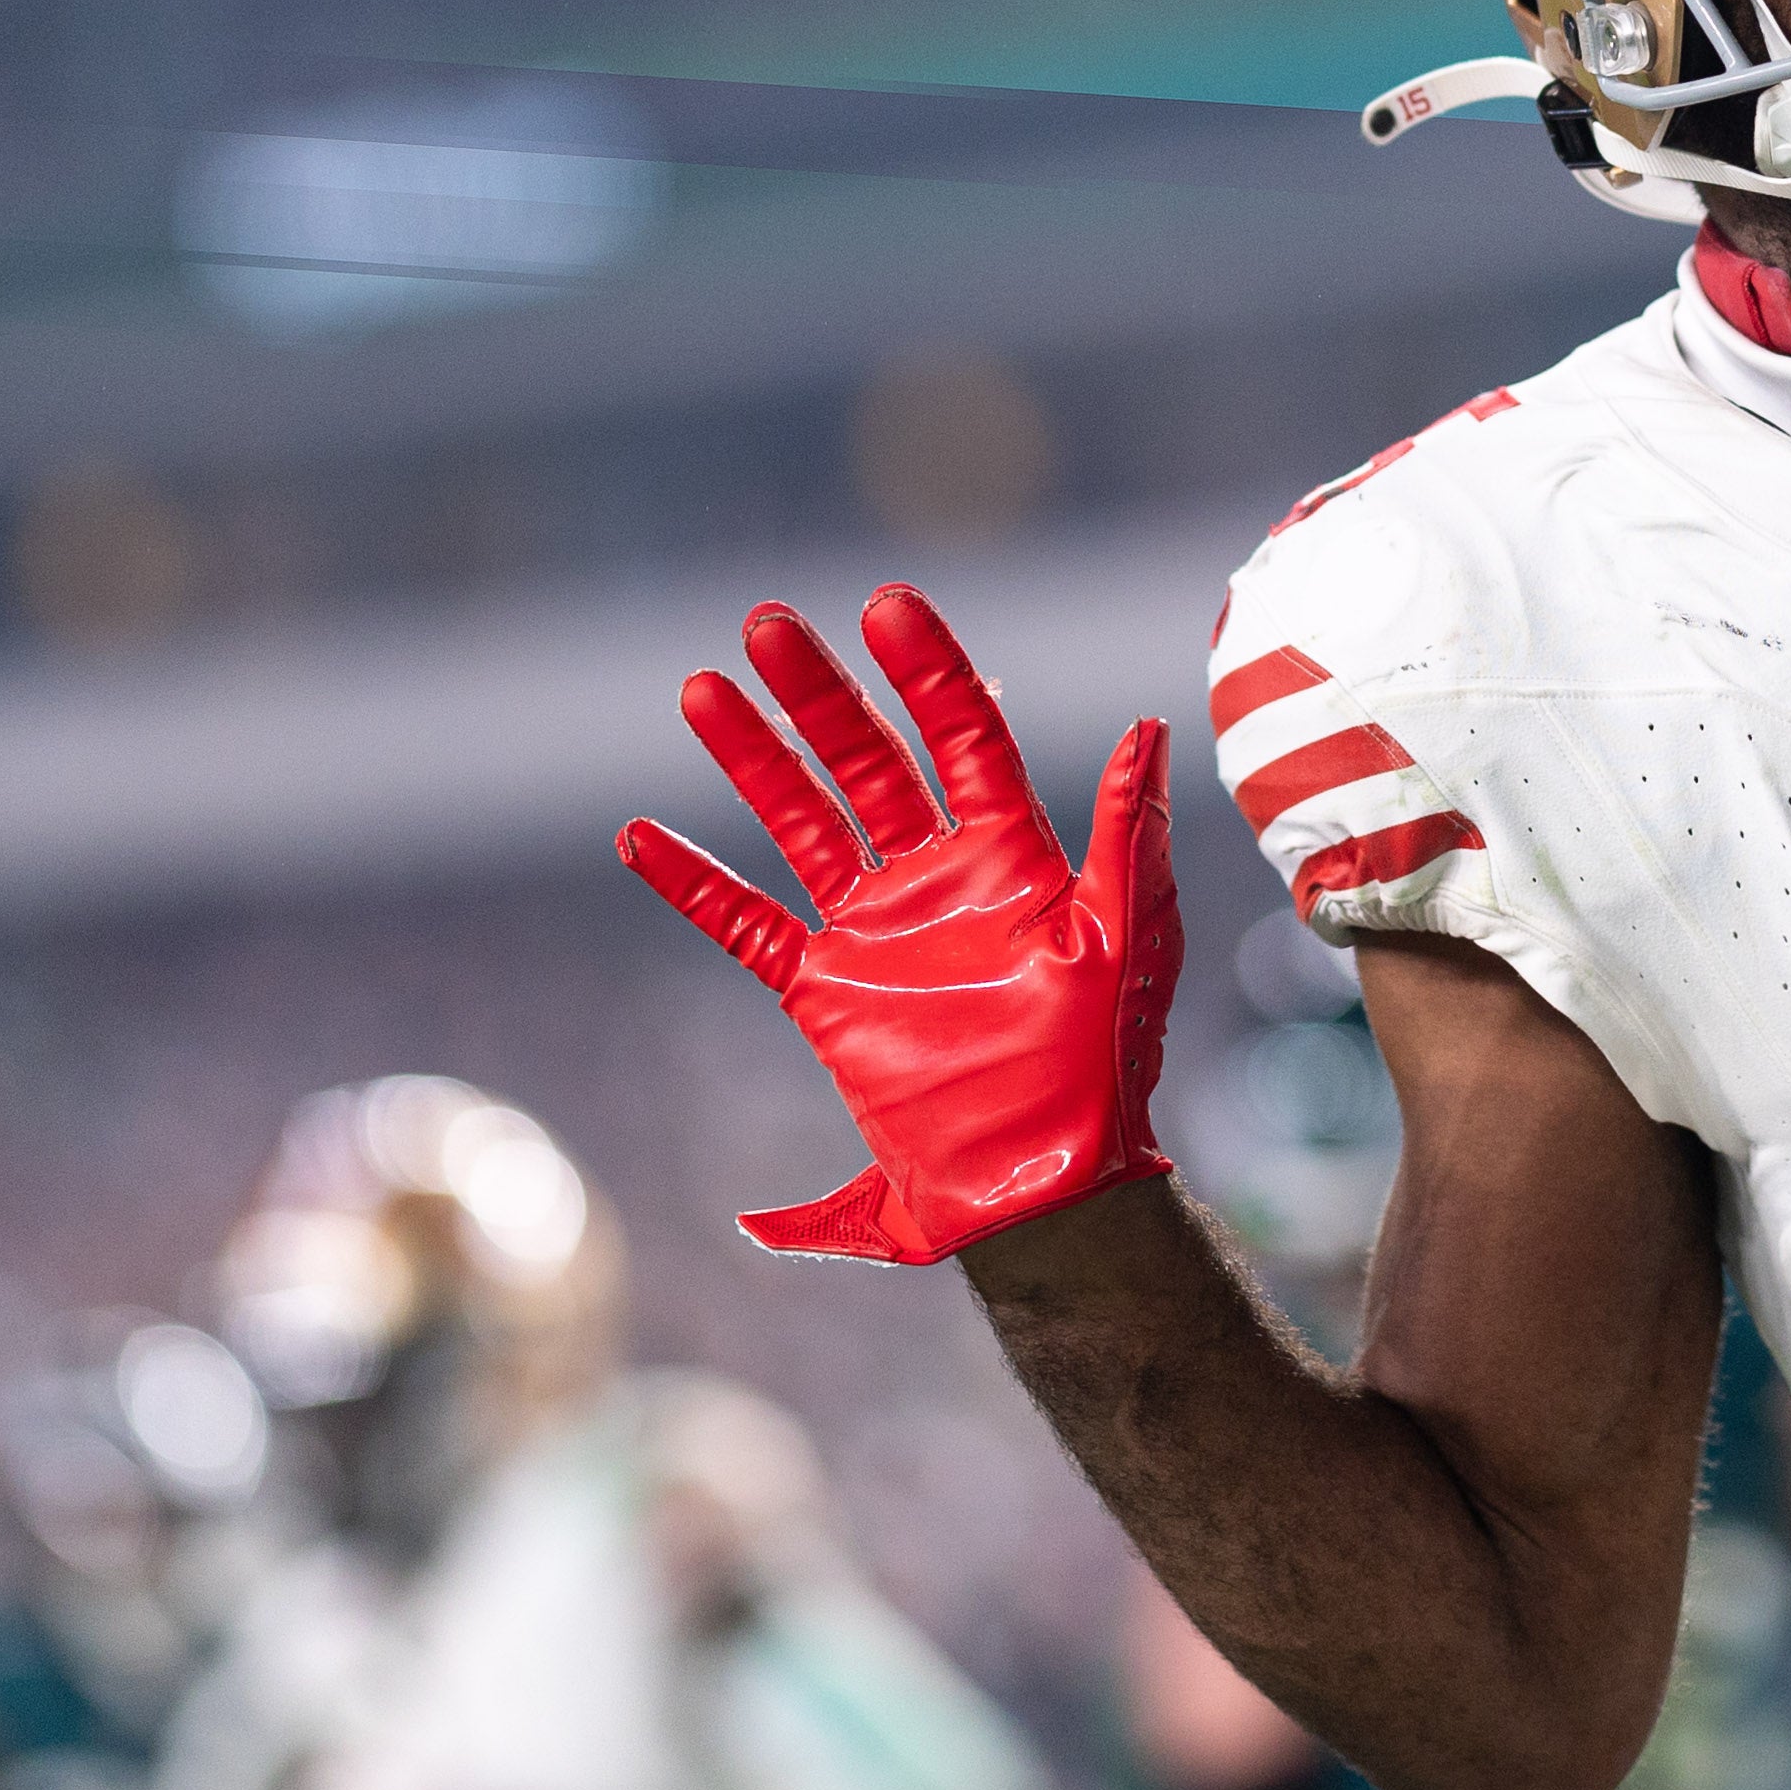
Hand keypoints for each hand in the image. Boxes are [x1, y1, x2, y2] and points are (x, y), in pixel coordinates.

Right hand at [621, 585, 1178, 1264]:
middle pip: (867, 762)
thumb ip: (1124, 835)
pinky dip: (696, 886)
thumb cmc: (1101, 1065)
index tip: (888, 605)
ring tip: (705, 687)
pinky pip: (747, 926)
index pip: (964, 738)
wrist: (1044, 1184)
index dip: (929, 672)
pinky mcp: (825, 994)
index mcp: (1011, 858)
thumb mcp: (1123, 938)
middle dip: (821, 693)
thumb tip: (1148, 726)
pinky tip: (642, 837)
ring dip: (754, 757)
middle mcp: (936, 880)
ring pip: (802, 822)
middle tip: (769, 622)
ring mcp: (875, 932)